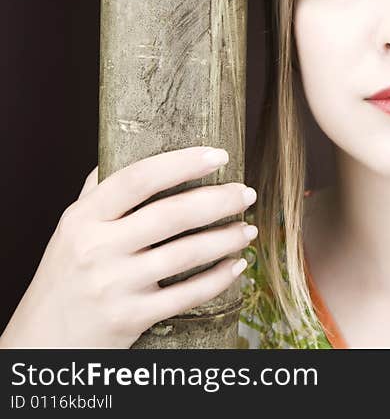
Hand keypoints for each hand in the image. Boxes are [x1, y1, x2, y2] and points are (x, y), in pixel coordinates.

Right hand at [0, 146, 257, 347]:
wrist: (42, 341)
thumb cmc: (66, 277)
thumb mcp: (71, 230)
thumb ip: (99, 192)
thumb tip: (127, 147)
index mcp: (84, 219)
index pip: (138, 179)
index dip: (183, 163)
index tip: (220, 155)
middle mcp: (97, 249)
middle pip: (171, 215)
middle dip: (219, 201)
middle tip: (247, 193)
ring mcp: (114, 285)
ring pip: (185, 254)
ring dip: (227, 239)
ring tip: (248, 229)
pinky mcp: (131, 318)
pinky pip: (187, 295)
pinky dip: (218, 278)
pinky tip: (237, 266)